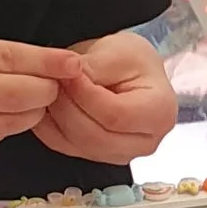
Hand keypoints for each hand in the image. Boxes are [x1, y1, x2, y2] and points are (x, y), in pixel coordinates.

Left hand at [34, 32, 173, 168]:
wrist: (131, 72)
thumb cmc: (132, 60)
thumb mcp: (118, 51)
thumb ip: (93, 67)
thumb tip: (66, 78)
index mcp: (159, 114)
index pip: (115, 115)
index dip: (85, 96)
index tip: (68, 74)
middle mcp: (145, 142)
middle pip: (96, 136)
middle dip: (67, 107)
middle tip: (53, 81)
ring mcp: (122, 154)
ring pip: (79, 145)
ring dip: (57, 117)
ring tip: (51, 89)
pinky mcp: (100, 156)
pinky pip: (66, 148)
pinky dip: (50, 127)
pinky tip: (47, 105)